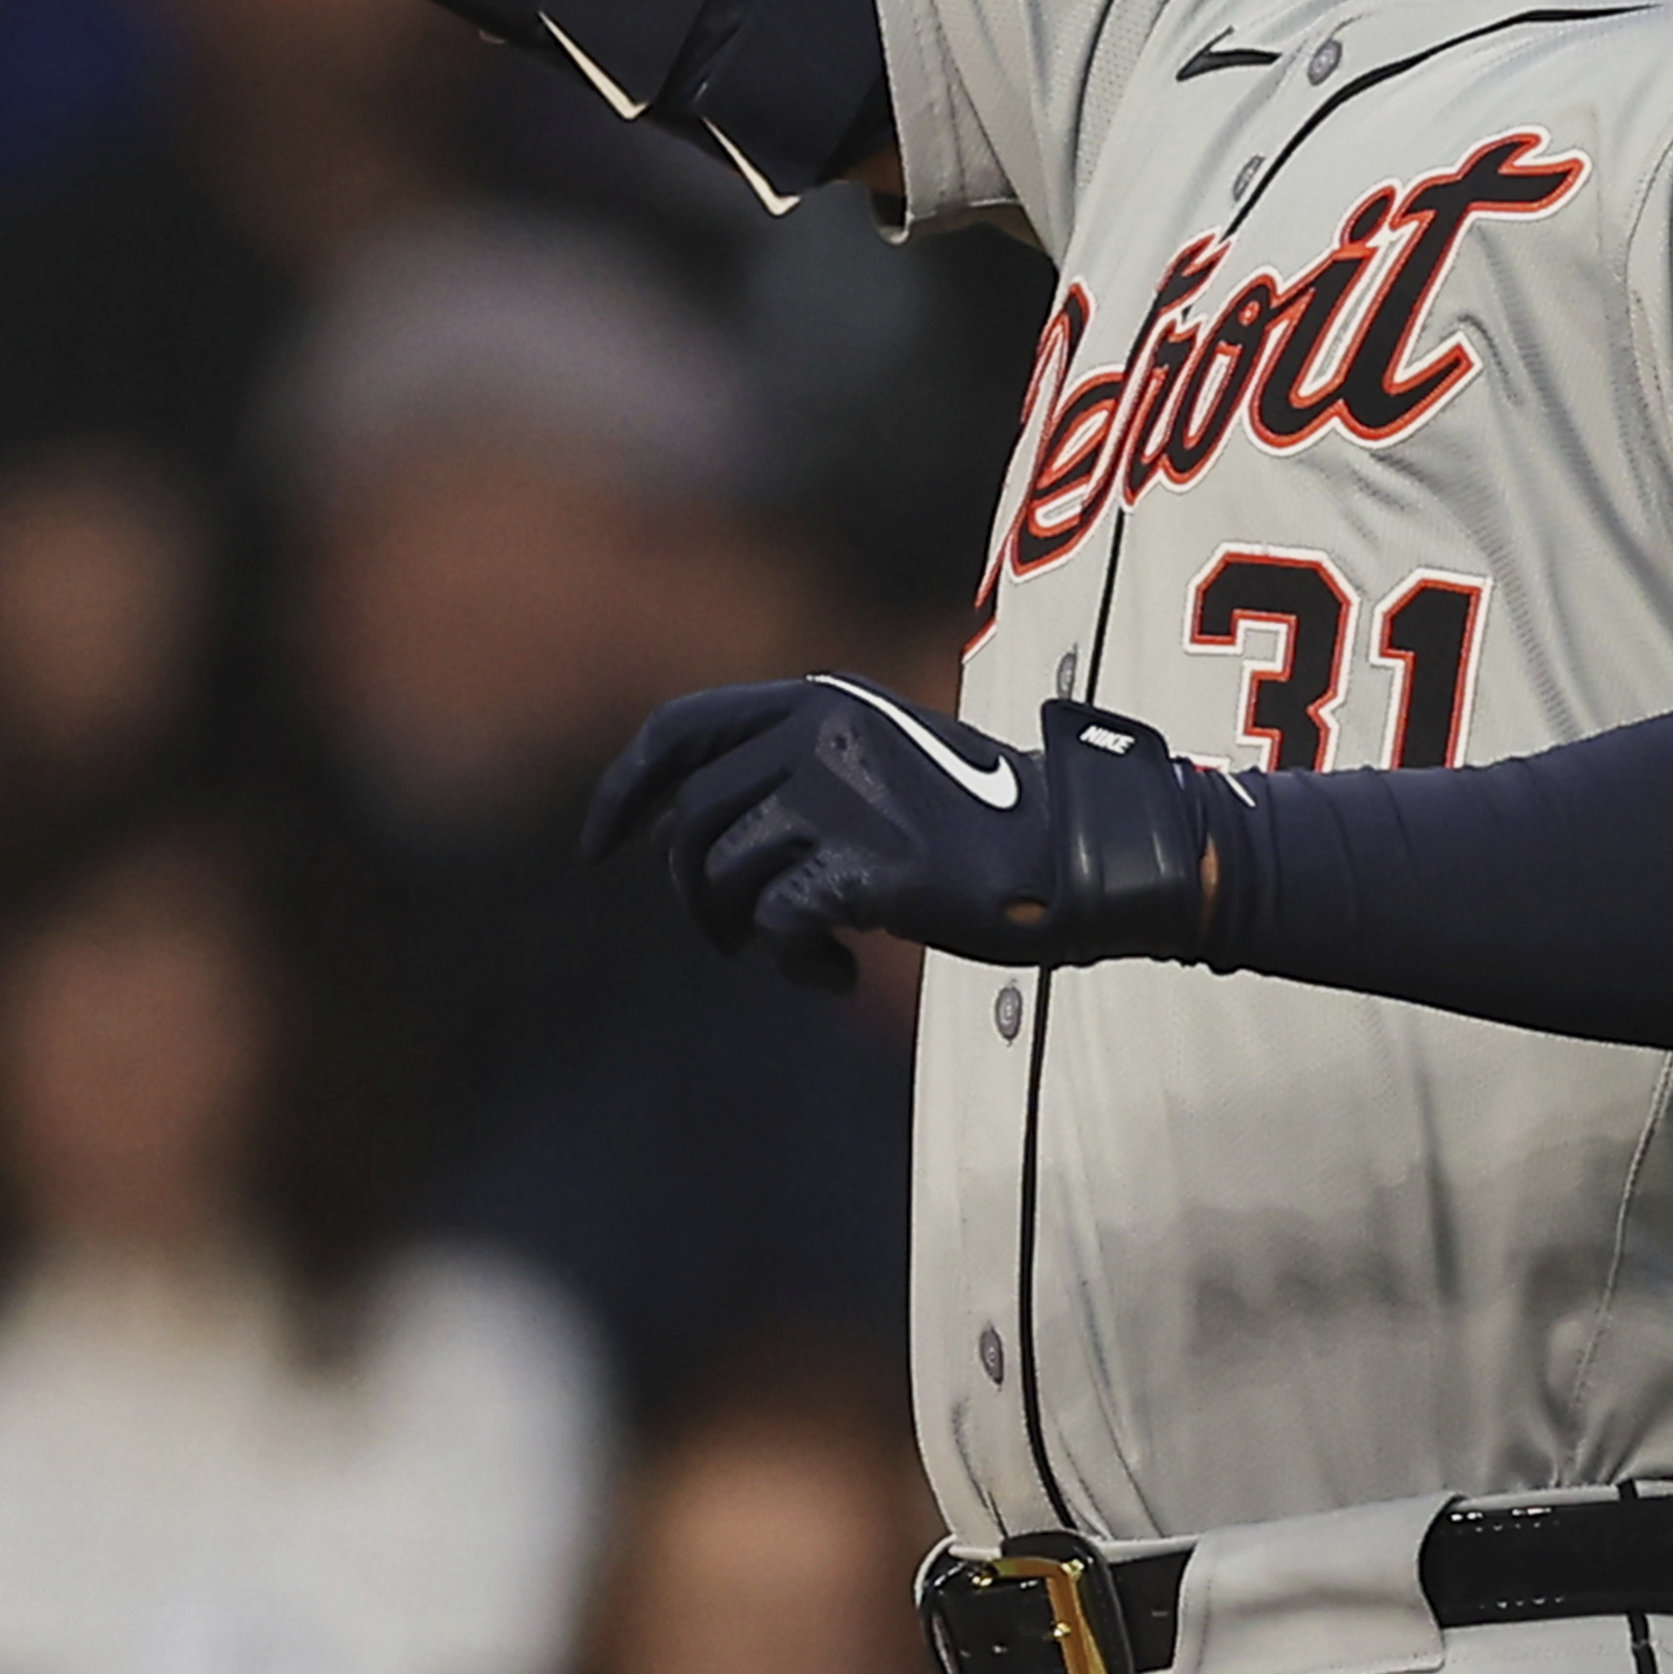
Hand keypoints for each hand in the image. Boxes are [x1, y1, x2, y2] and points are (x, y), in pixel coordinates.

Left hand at [587, 674, 1220, 986]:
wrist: (1075, 851)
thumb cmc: (973, 822)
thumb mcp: (875, 758)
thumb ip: (792, 769)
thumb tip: (681, 831)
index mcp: (818, 698)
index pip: (679, 732)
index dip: (623, 793)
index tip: (598, 849)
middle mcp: (822, 731)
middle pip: (693, 825)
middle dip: (695, 897)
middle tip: (735, 940)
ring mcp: (845, 795)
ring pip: (725, 878)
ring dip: (746, 934)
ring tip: (802, 954)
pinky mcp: (871, 865)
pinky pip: (780, 926)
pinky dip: (796, 965)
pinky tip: (838, 975)